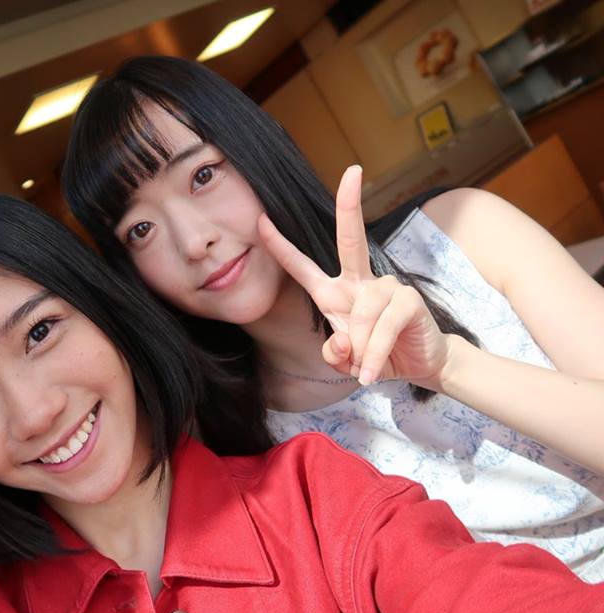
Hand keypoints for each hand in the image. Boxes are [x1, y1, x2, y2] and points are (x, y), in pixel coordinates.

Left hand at [257, 165, 447, 387]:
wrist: (419, 366)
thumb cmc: (376, 355)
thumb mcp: (345, 359)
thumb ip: (335, 353)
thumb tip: (343, 342)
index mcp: (334, 292)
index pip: (302, 267)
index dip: (280, 246)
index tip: (261, 220)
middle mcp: (359, 282)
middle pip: (351, 239)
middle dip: (350, 206)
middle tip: (352, 172)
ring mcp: (386, 287)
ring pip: (362, 315)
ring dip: (361, 350)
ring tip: (364, 370)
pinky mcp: (409, 301)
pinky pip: (383, 327)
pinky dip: (375, 354)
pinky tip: (372, 371)